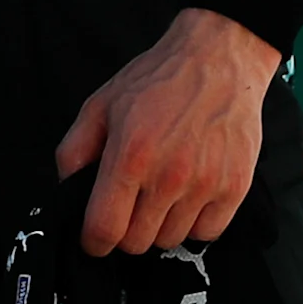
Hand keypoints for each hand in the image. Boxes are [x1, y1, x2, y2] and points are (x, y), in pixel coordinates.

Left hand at [53, 7, 278, 256]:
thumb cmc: (156, 81)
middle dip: (125, 232)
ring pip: (171, 241)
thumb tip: (66, 189)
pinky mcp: (235, 189)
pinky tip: (187, 196)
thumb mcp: (100, 104)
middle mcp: (169, 176)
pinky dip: (193, 223)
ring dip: (159, 227)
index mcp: (130, 155)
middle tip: (128, 207)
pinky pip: (206, 233)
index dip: (93, 242)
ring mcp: (206, 185)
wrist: (218, 61)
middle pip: (137, 242)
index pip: (105, 227)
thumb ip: (74, 149)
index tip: (94, 238)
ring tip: (159, 195)